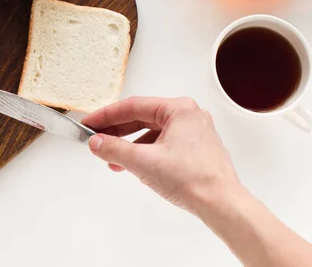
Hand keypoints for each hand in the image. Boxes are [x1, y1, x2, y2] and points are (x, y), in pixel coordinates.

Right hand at [82, 97, 240, 214]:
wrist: (221, 204)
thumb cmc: (194, 179)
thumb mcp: (143, 161)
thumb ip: (114, 149)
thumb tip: (96, 142)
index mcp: (179, 109)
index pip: (133, 106)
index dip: (106, 116)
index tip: (90, 123)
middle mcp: (188, 116)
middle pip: (142, 118)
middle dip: (117, 131)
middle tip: (95, 138)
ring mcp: (193, 133)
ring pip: (151, 132)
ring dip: (129, 145)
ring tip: (111, 157)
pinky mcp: (194, 149)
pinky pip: (161, 144)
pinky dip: (144, 153)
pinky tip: (131, 166)